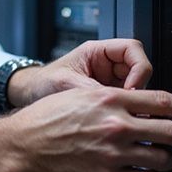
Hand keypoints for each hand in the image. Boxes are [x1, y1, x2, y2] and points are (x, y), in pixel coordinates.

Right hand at [0, 85, 171, 171]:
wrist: (20, 147)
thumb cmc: (42, 121)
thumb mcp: (78, 96)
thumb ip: (109, 99)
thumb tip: (135, 103)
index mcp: (109, 99)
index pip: (162, 100)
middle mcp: (115, 125)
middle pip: (171, 131)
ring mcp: (113, 153)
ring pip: (161, 159)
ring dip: (168, 161)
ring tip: (165, 161)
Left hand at [5, 39, 152, 107]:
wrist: (30, 96)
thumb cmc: (42, 82)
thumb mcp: (64, 83)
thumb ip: (88, 90)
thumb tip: (112, 102)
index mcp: (98, 52)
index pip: (133, 49)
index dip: (139, 68)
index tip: (132, 88)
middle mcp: (108, 66)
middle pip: (140, 71)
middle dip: (138, 89)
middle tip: (130, 107)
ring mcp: (110, 83)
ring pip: (137, 90)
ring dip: (132, 104)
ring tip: (118, 116)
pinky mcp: (108, 101)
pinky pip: (126, 105)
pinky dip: (125, 114)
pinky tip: (114, 122)